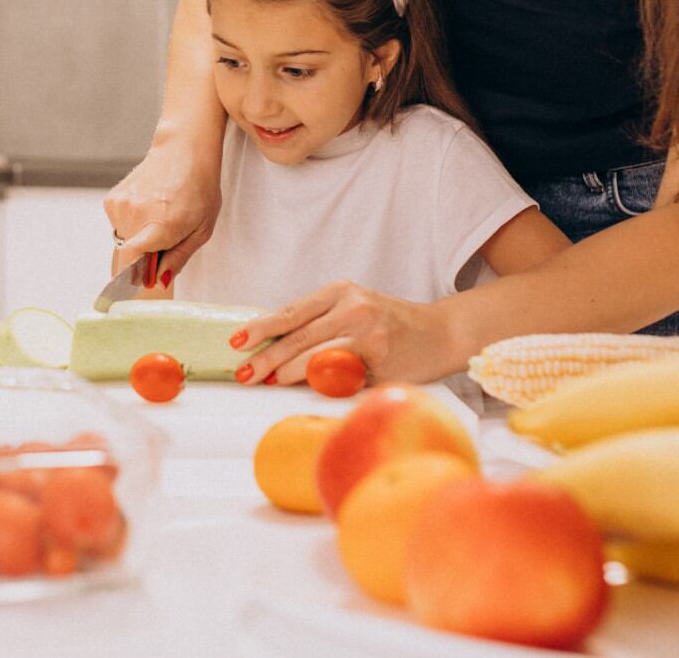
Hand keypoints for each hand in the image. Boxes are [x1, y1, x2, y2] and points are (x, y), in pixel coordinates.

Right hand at [103, 141, 222, 283]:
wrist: (183, 150)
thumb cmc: (199, 188)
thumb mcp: (202, 229)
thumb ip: (178, 258)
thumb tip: (158, 282)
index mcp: (162, 225)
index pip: (132, 262)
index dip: (133, 279)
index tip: (139, 286)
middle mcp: (136, 216)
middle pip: (130, 258)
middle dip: (145, 259)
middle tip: (167, 240)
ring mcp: (120, 206)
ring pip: (124, 242)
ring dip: (139, 240)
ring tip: (159, 218)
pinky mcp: (112, 200)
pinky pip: (119, 227)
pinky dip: (132, 226)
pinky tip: (149, 208)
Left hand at [235, 281, 456, 386]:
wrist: (441, 333)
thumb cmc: (391, 324)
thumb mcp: (354, 310)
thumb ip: (320, 324)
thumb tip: (273, 348)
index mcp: (340, 291)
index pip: (291, 311)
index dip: (261, 327)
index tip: (236, 341)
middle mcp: (353, 306)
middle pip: (298, 334)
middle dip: (266, 356)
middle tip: (245, 373)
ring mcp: (368, 332)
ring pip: (316, 354)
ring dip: (287, 372)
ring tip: (267, 382)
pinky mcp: (381, 357)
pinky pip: (342, 374)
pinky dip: (320, 382)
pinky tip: (306, 388)